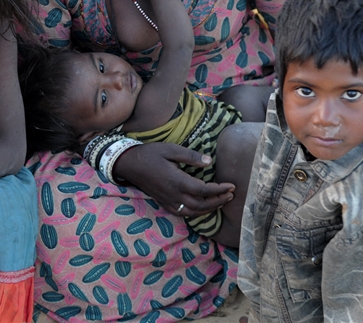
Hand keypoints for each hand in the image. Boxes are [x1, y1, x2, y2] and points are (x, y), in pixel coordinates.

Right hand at [111, 142, 234, 216]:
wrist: (130, 164)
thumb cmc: (151, 154)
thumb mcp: (171, 149)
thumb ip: (191, 156)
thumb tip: (210, 162)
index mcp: (177, 181)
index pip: (204, 190)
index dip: (220, 190)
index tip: (232, 185)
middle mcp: (174, 195)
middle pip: (202, 205)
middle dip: (219, 201)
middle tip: (231, 194)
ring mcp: (169, 201)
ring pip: (194, 212)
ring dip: (209, 209)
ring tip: (221, 201)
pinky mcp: (164, 203)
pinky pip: (183, 213)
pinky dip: (196, 213)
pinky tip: (202, 207)